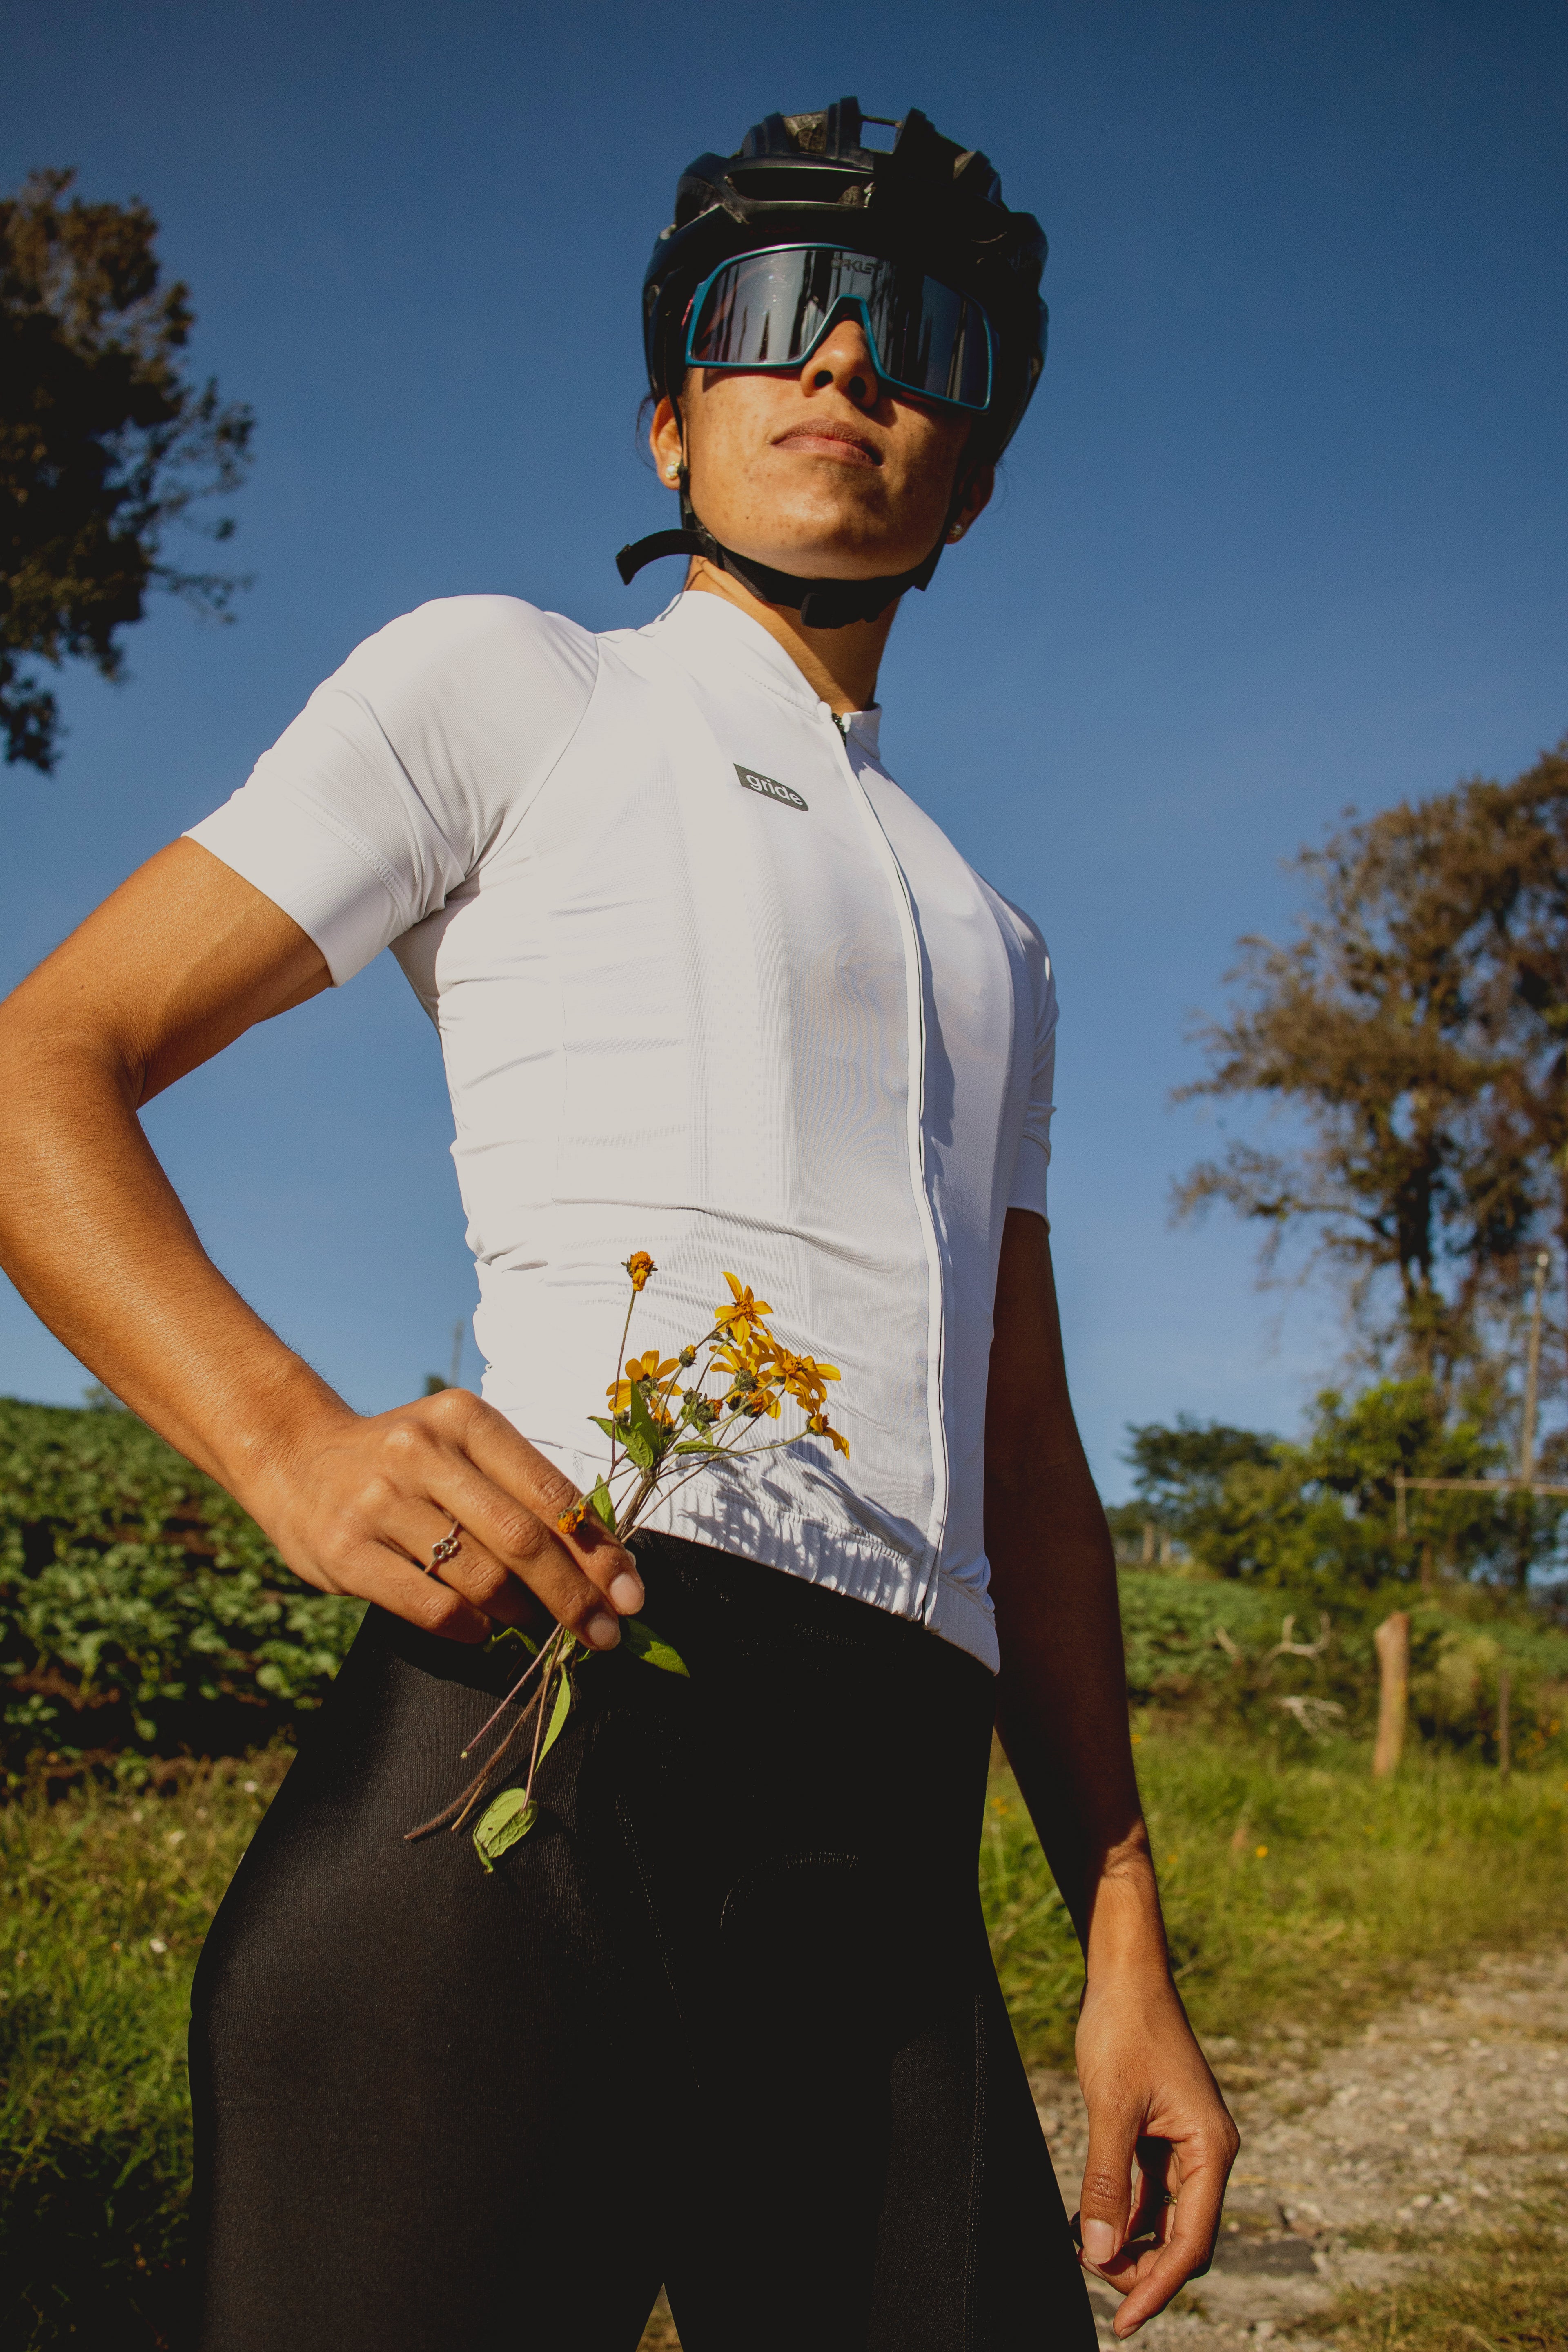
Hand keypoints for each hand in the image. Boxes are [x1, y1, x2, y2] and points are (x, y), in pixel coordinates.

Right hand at [249, 1386, 643, 1648]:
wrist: (294, 1457)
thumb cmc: (404, 1464)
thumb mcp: (462, 1450)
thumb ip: (522, 1492)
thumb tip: (602, 1564)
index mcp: (465, 1419)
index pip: (551, 1492)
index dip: (598, 1550)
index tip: (632, 1595)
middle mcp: (421, 1452)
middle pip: (523, 1540)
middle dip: (575, 1596)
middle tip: (606, 1636)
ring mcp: (379, 1501)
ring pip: (481, 1577)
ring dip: (522, 1613)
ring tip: (531, 1622)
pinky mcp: (345, 1551)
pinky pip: (433, 1606)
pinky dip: (470, 1628)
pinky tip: (479, 1629)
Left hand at [1073, 1960, 1238, 2336]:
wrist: (1126, 1974)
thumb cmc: (1124, 2029)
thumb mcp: (1110, 2107)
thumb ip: (1107, 2182)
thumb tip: (1099, 2253)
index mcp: (1211, 2149)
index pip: (1190, 2242)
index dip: (1156, 2286)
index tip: (1123, 2323)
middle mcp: (1208, 2153)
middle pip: (1182, 2238)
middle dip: (1141, 2268)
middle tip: (1092, 2276)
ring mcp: (1187, 2143)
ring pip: (1165, 2218)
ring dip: (1130, 2242)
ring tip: (1086, 2253)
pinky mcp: (1165, 2133)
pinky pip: (1151, 2192)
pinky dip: (1125, 2212)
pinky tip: (1091, 2223)